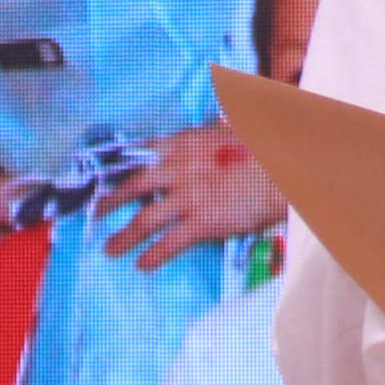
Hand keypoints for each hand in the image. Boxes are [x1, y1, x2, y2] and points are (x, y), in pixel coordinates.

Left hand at [97, 123, 285, 272]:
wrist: (286, 169)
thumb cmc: (263, 149)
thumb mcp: (230, 129)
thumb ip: (212, 131)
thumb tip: (215, 120)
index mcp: (183, 144)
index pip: (141, 154)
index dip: (121, 168)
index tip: (108, 178)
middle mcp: (178, 169)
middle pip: (132, 187)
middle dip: (110, 202)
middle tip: (98, 213)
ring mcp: (188, 197)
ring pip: (143, 220)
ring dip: (123, 236)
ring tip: (111, 248)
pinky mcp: (202, 222)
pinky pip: (169, 243)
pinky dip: (152, 255)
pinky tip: (142, 264)